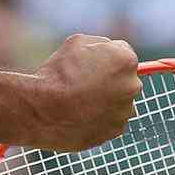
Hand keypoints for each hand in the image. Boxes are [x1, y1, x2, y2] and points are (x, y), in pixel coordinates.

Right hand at [31, 34, 140, 151]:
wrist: (43, 109)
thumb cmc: (58, 73)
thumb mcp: (77, 43)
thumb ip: (100, 44)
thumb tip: (108, 50)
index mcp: (126, 61)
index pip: (124, 53)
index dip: (106, 57)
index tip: (92, 63)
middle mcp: (132, 86)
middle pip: (125, 79)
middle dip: (110, 80)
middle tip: (84, 83)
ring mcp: (125, 111)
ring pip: (119, 103)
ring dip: (106, 101)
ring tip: (79, 101)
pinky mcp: (115, 131)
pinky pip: (110, 122)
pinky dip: (98, 119)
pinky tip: (79, 115)